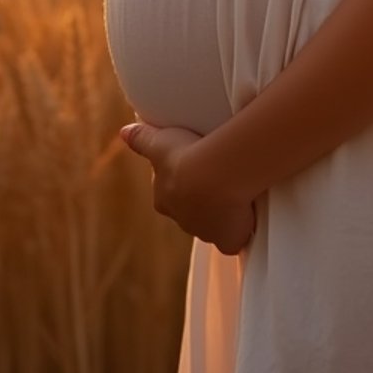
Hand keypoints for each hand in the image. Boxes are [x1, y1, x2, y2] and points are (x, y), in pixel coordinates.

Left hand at [119, 121, 257, 253]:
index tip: (195, 168)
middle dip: (201, 201)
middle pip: (191, 211)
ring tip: (237, 193)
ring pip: (212, 225)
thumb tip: (124, 131)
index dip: (181, 182)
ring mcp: (206, 232)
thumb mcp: (159, 142)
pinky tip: (248, 220)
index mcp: (164, 199)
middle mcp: (182, 219)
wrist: (216, 176)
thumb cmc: (187, 155)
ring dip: (221, 214)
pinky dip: (238, 233)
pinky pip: (232, 239)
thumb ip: (141, 139)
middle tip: (218, 180)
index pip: (169, 194)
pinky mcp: (228, 240)